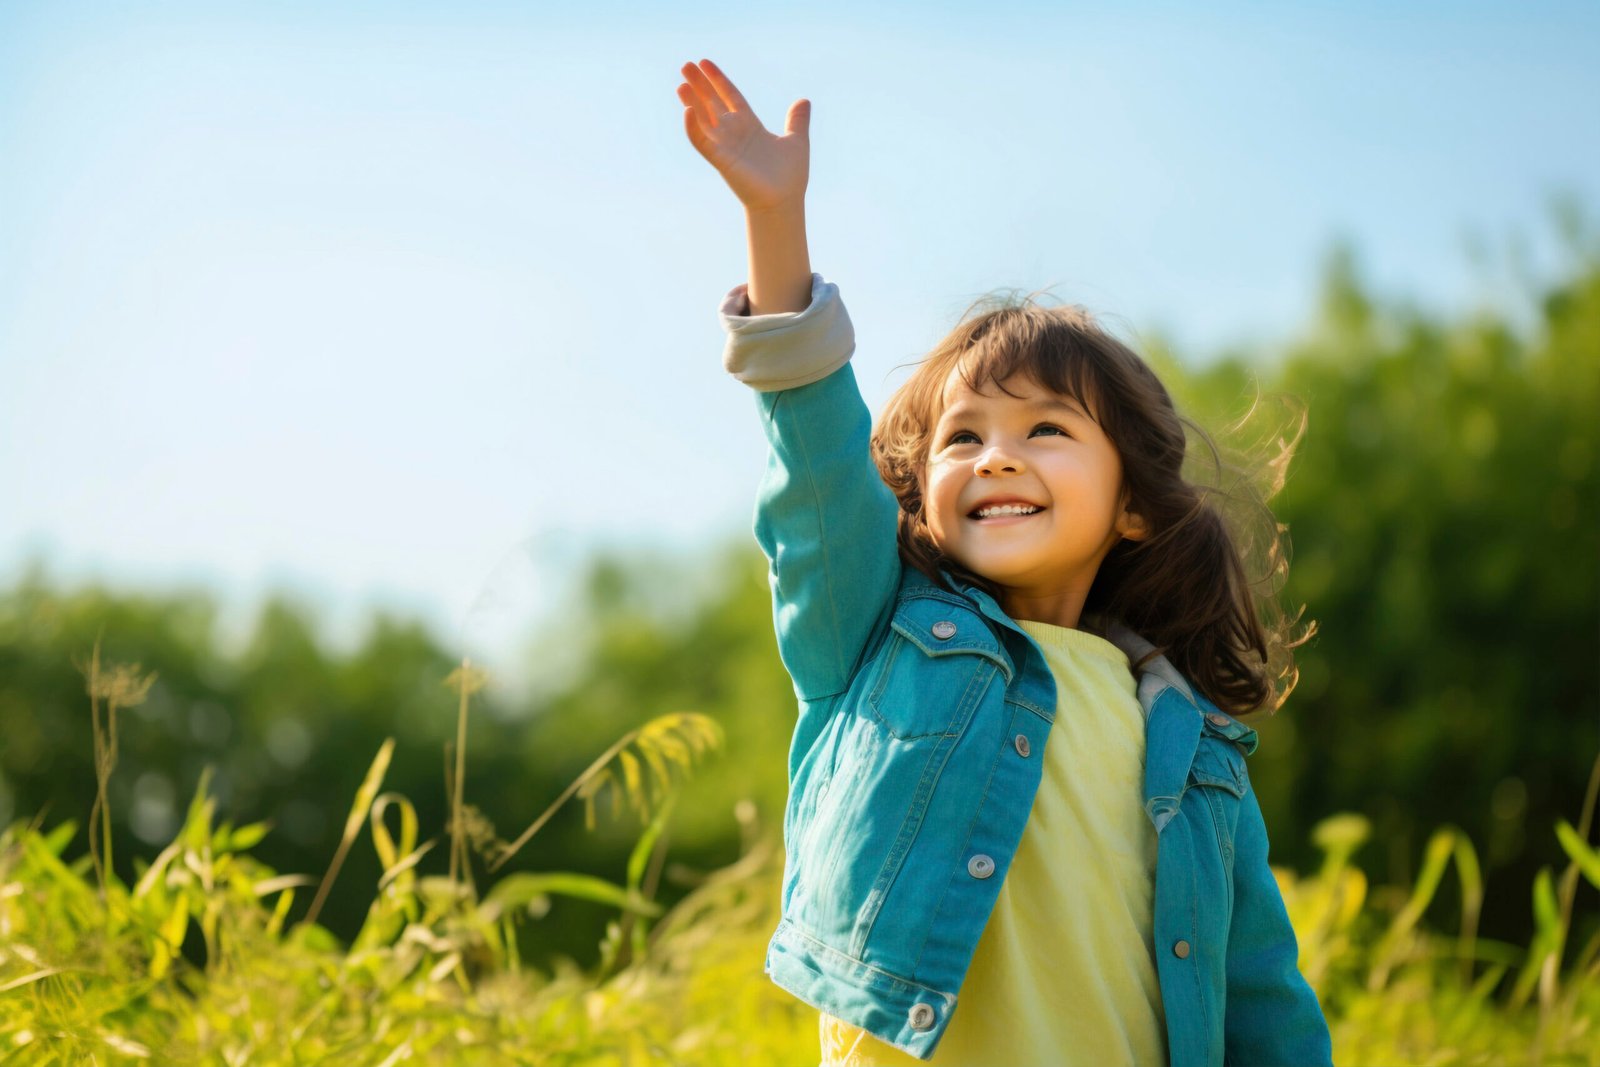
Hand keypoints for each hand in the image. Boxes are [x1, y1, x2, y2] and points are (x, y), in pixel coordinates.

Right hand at [677, 59, 809, 213]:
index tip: (705, 62)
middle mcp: (734, 133)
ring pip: (703, 120)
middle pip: (712, 103)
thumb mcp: (796, 140)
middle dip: (699, 85)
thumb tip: (804, 101)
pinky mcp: (721, 160)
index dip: (717, 79)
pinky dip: (693, 127)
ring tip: (682, 84)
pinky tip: (688, 111)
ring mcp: (726, 146)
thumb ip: (797, 120)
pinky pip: (702, 141)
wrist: (784, 201)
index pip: (729, 96)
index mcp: (749, 125)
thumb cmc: (790, 176)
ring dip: (692, 102)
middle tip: (686, 66)